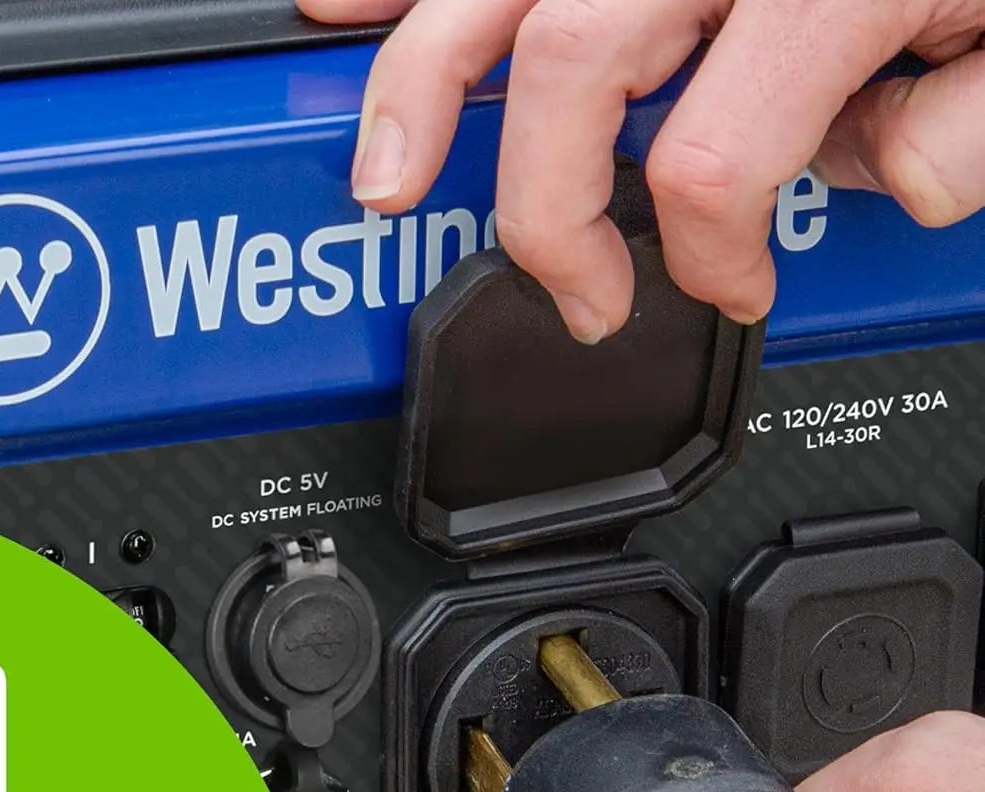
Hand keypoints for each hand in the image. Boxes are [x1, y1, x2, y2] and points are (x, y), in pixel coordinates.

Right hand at [298, 0, 984, 340]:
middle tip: (575, 287)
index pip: (714, 160)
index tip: (732, 284)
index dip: (709, 256)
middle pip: (571, 66)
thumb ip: (965, 126)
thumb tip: (882, 180)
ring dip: (418, 87)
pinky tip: (344, 7)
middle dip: (548, 209)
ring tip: (384, 183)